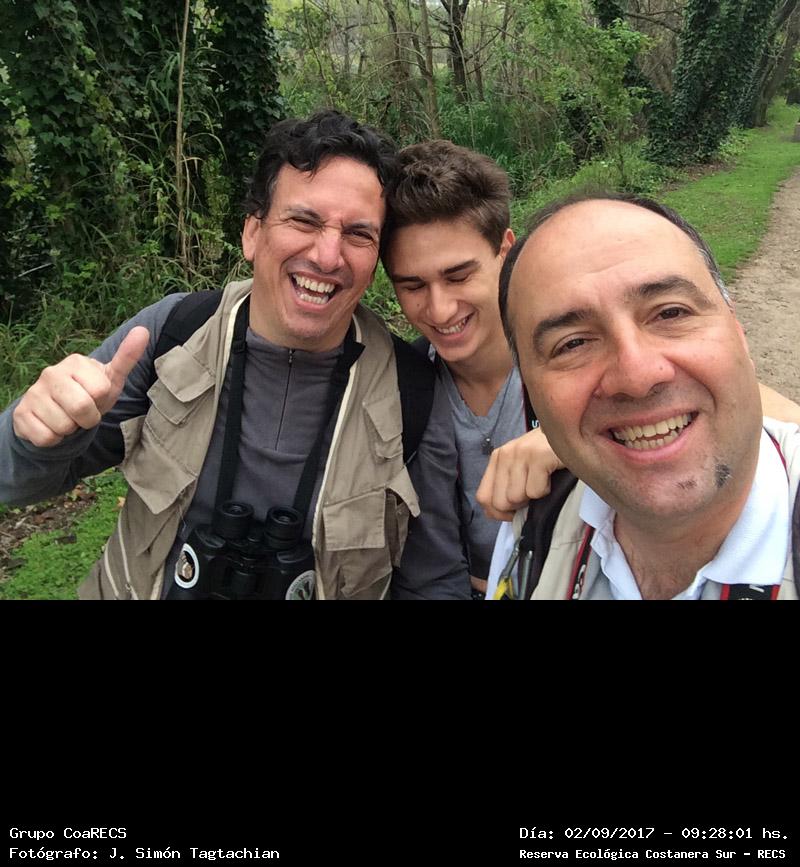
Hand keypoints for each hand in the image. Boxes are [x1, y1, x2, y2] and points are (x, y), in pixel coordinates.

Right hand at [12, 326, 149, 446]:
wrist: (56, 413)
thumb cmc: (89, 394)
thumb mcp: (110, 380)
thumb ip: (127, 358)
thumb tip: (143, 331)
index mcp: (76, 362)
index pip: (101, 390)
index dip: (101, 401)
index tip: (95, 398)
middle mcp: (50, 373)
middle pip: (82, 408)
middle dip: (88, 418)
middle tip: (83, 413)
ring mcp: (33, 393)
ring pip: (63, 426)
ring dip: (70, 430)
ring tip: (67, 418)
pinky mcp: (20, 414)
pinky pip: (46, 438)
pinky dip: (54, 440)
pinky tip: (51, 426)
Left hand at [476, 427, 563, 520]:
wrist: (573, 432)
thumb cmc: (549, 456)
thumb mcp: (522, 468)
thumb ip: (507, 486)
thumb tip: (500, 514)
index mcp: (498, 458)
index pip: (483, 497)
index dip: (498, 512)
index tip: (515, 512)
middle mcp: (505, 454)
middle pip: (500, 502)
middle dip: (518, 507)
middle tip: (534, 493)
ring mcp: (521, 453)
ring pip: (516, 498)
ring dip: (534, 497)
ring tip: (543, 481)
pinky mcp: (538, 456)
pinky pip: (535, 492)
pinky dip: (546, 491)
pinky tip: (551, 476)